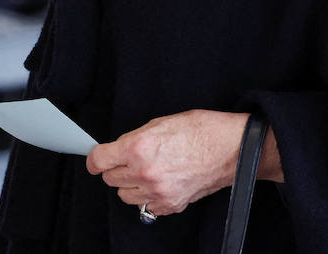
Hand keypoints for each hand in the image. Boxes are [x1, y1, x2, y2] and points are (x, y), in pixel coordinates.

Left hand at [85, 109, 248, 217]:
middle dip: (116, 167)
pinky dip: (148, 196)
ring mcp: (157, 192)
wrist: (233, 149)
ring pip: (124, 195)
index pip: (99, 160)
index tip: (95, 159)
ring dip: (129, 184)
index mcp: (140, 147)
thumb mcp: (163, 122)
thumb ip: (136, 137)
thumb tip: (119, 148)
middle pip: (109, 178)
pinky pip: (144, 206)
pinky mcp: (169, 205)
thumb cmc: (204, 130)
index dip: (95, 158)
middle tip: (130, 159)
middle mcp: (144, 172)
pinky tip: (160, 181)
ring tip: (147, 171)